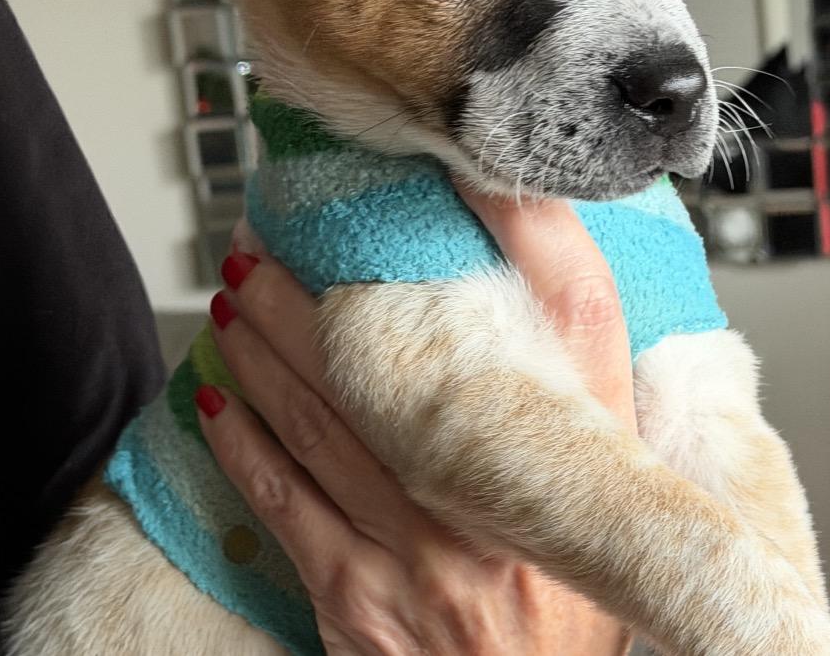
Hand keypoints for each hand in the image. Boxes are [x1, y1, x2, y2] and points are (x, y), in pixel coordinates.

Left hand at [198, 188, 634, 654]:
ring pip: (318, 428)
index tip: (353, 230)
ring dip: (262, 358)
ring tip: (230, 305)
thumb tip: (531, 289)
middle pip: (372, 373)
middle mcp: (484, 498)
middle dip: (298, 304)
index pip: (494, 335)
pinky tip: (219, 405)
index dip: (405, 275)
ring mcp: (416, 553)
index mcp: (561, 452)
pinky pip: (286, 506)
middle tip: (255, 249)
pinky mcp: (360, 600)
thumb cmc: (573, 587)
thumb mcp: (611, 484)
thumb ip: (585, 387)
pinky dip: (245, 447)